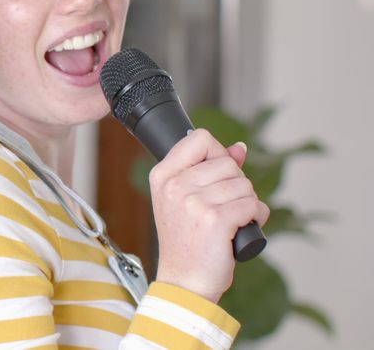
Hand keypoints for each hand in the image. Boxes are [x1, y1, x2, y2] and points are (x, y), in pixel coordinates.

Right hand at [149, 129, 269, 302]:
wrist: (184, 280)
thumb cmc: (186, 241)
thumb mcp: (186, 200)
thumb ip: (209, 169)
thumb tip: (239, 148)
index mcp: (163, 175)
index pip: (199, 138)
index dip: (217, 154)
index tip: (216, 176)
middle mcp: (175, 185)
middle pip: (228, 163)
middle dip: (236, 184)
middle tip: (223, 207)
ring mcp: (194, 202)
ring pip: (244, 184)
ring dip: (248, 203)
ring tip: (231, 220)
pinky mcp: (215, 220)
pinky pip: (253, 205)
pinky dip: (256, 217)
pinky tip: (242, 229)